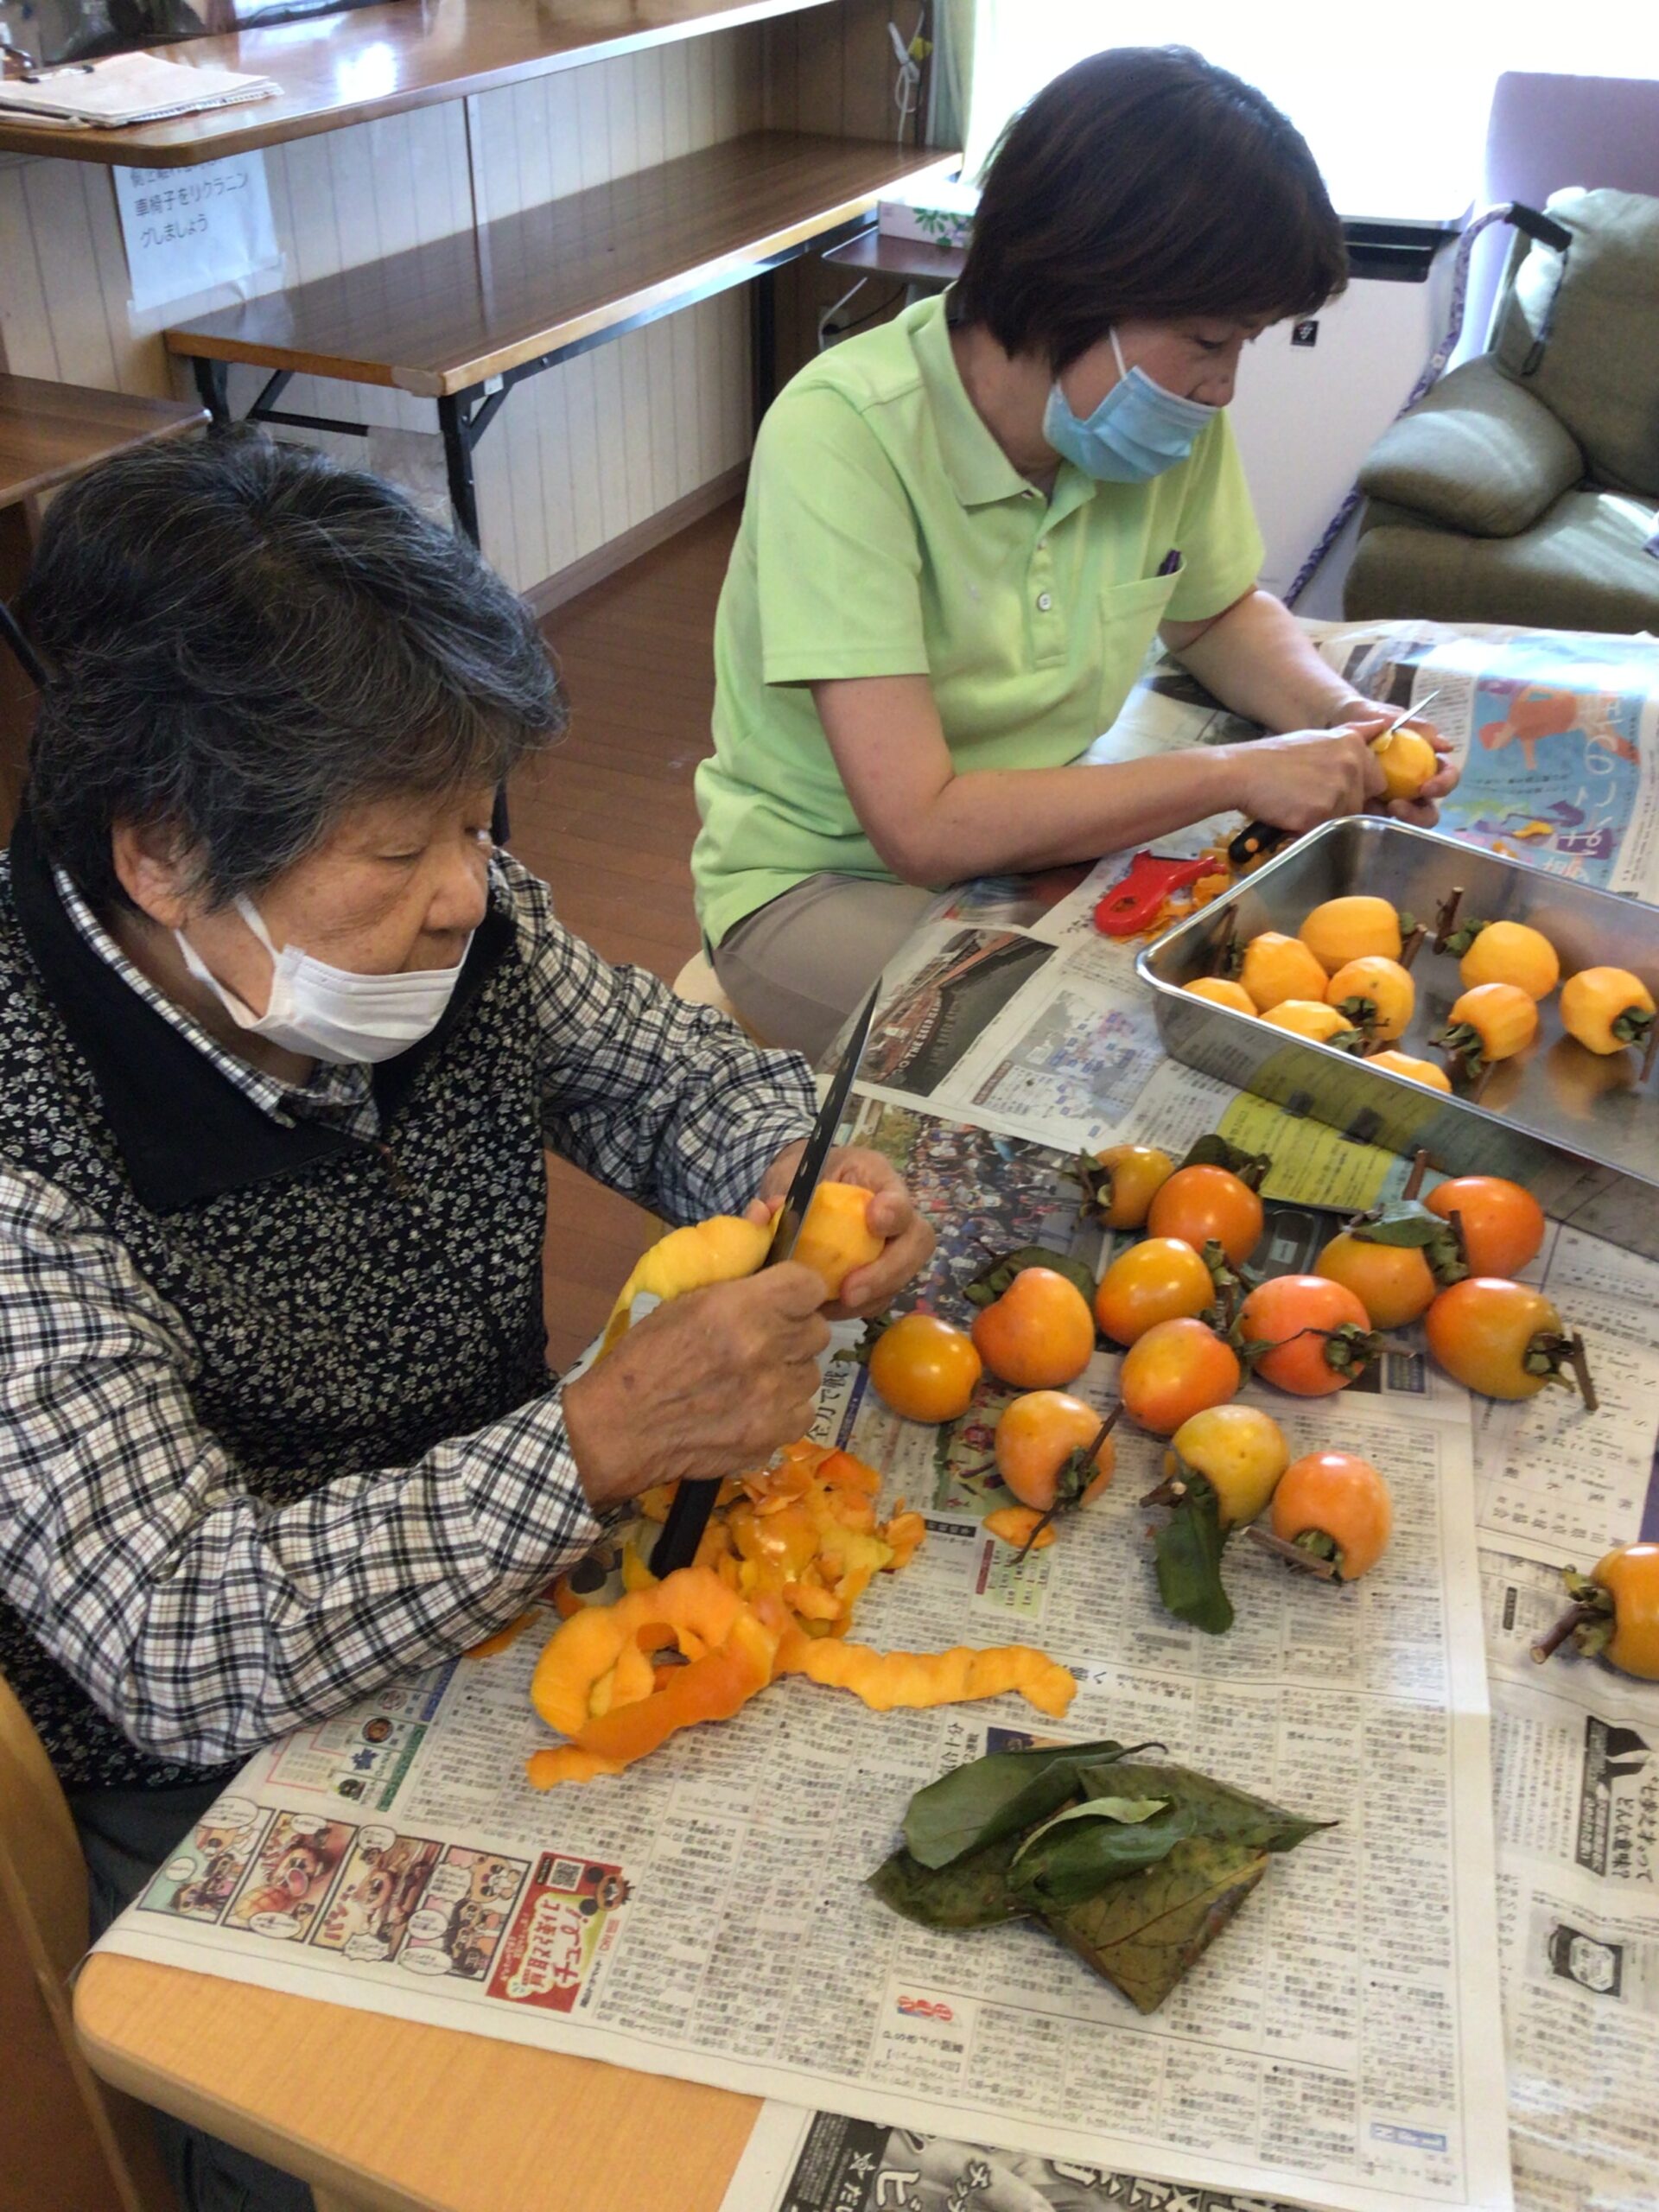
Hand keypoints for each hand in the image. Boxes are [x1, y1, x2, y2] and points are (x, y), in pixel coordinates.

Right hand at [563, 1265, 829, 1510]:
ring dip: (788, 1372)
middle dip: (793, 1332)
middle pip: (816, 1330)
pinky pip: (803, 1412)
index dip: (799, 1290)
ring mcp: (774, 1396)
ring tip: (751, 1379)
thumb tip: (766, 1212)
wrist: (619, 1429)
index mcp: (741, 1307)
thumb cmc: (643, 1358)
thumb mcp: (682, 1299)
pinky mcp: (774, 1435)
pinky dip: (783, 1410)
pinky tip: (752, 1409)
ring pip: (811, 1373)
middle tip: (762, 1341)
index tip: (784, 1299)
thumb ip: (733, 1264)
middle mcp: (766, 1349)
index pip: (810, 1285)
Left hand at [752, 1141, 934, 1318]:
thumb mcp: (791, 1174)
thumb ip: (781, 1192)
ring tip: (833, 1305)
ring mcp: (890, 1247)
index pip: (900, 1192)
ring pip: (901, 1277)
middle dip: (887, 1271)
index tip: (874, 1221)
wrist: (800, 1189)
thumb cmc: (802, 1175)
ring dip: (870, 1296)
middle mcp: (893, 1214)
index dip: (894, 1211)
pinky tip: (826, 1309)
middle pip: (916, 1243)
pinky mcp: (877, 1275)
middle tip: (851, 1290)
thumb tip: (763, 1214)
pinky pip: (878, 1298)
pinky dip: (854, 1308)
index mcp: (875, 1177)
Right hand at [1219, 719, 1389, 832]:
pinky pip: (1325, 830)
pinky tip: (1292, 814)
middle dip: (1343, 805)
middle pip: (1362, 801)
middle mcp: (1352, 764)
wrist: (1242, 773)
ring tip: (1299, 805)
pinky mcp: (1321, 812)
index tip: (1335, 789)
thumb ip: (1354, 734)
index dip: (1358, 788)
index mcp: (1353, 744)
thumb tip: (1385, 726)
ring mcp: (1338, 789)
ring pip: (1345, 818)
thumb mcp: (1318, 737)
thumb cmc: (1275, 757)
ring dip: (1325, 818)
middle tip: (1313, 797)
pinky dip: (1309, 828)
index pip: (1377, 779)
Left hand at [1330, 694, 1459, 826]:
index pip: (1446, 776)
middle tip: (1398, 806)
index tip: (1426, 787)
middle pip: (1430, 809)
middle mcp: (1413, 784)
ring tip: (1385, 807)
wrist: (1339, 718)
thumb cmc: (1372, 716)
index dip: (1443, 784)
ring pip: (1408, 820)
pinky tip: (1364, 811)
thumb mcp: (1394, 718)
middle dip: (1420, 815)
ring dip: (1401, 819)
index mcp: (1425, 762)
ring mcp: (1394, 798)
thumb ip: (1419, 729)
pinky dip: (1377, 820)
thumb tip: (1446, 745)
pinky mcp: (1372, 808)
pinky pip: (1380, 821)